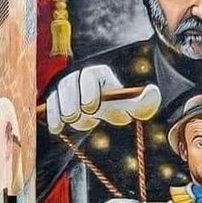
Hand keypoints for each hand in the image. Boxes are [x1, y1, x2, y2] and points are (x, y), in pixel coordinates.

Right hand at [46, 64, 160, 132]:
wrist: (102, 112)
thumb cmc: (117, 107)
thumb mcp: (132, 106)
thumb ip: (144, 103)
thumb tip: (153, 92)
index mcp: (96, 73)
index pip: (86, 78)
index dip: (89, 95)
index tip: (93, 108)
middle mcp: (76, 76)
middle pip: (69, 92)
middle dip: (80, 109)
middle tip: (90, 116)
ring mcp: (63, 88)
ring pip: (59, 103)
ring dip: (72, 118)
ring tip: (84, 121)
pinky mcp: (54, 101)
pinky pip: (49, 109)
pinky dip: (54, 120)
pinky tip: (58, 129)